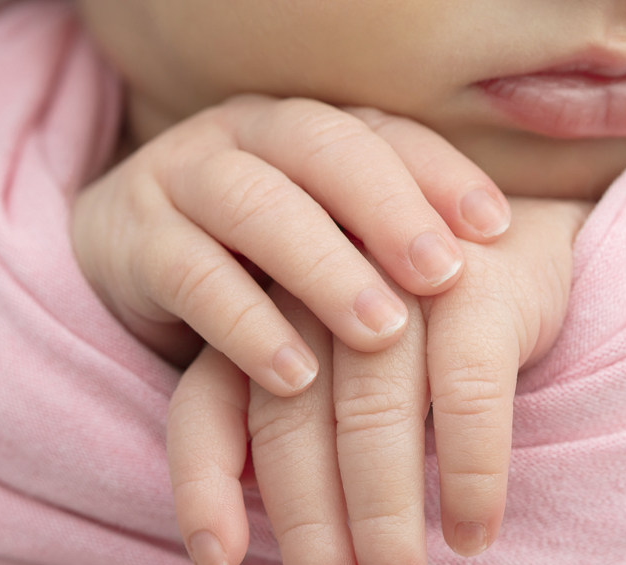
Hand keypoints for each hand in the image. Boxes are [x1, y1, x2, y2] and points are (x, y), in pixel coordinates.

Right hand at [72, 95, 510, 394]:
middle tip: (443, 275)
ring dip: (323, 267)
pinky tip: (294, 374)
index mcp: (309, 130)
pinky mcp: (129, 238)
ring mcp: (181, 177)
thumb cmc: (262, 262)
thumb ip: (386, 247)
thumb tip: (497, 280)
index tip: (496, 228)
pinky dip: (245, 323)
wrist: (132, 263)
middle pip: (323, 149)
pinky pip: (188, 272)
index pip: (385, 133)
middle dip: (387, 209)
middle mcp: (248, 136)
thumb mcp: (329, 244)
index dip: (440, 173)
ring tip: (381, 332)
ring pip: (255, 203)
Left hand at [166, 198, 591, 564]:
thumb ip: (292, 423)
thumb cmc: (415, 328)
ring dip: (384, 519)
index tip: (219, 563)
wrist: (518, 241)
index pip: (208, 401)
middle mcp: (321, 291)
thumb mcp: (340, 370)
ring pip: (375, 414)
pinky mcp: (482, 286)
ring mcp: (402, 283)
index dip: (204, 485)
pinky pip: (470, 393)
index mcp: (268, 311)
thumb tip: (242, 538)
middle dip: (310, 529)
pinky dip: (470, 474)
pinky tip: (472, 535)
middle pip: (291, 421)